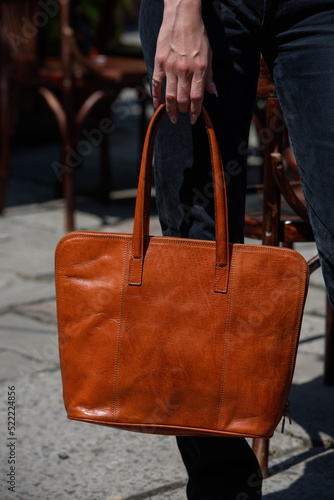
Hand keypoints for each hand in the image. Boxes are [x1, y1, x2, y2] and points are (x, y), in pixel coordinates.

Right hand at [152, 0, 217, 124]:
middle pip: (182, 100)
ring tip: (172, 117)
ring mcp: (170, 67)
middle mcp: (184, 70)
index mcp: (199, 69)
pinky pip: (156, 84)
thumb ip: (209, 76)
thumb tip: (213, 93)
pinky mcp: (159, 62)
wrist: (182, 16)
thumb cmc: (197, 35)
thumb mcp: (208, 55)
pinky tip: (157, 105)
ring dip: (170, 110)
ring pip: (169, 96)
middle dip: (184, 111)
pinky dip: (156, 96)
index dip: (196, 111)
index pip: (197, 97)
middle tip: (184, 114)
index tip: (194, 119)